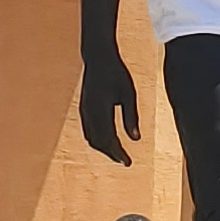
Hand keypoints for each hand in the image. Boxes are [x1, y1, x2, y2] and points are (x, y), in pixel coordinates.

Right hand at [81, 49, 140, 164]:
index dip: (118, 153)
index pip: (108, 138)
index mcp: (100, 109)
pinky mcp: (83, 108)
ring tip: (118, 154)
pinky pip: (88, 130)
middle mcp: (89, 112)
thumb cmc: (117, 73)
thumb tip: (136, 139)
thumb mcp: (129, 93)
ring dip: (104, 148)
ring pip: (91, 138)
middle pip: (98, 142)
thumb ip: (131, 116)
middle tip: (125, 161)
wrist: (97, 57)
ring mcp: (84, 110)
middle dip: (111, 154)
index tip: (128, 163)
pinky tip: (108, 141)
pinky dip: (98, 139)